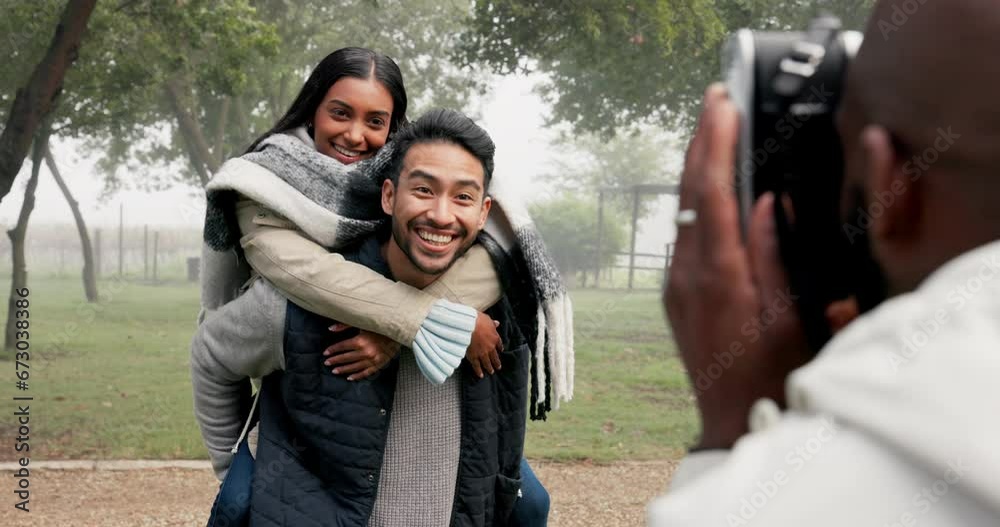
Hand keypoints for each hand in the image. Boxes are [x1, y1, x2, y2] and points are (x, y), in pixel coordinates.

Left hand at [323, 323, 399, 380]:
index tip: (325, 353)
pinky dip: (358, 376)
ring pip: (355, 367)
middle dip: (335, 360)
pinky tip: (350, 378)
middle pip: (346, 358)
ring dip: (344, 369)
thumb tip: (330, 328)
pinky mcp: (379, 364)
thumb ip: (345, 325)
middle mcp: (366, 352)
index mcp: (361, 341)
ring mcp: (373, 359)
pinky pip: (366, 372)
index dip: (333, 350)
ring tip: (334, 371)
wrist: (398, 331)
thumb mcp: (362, 323)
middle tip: (327, 363)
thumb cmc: (380, 326)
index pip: (342, 347)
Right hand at [467, 312, 502, 378]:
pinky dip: (478, 371)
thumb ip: (492, 323)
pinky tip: (480, 375)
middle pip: (494, 356)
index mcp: (494, 337)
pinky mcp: (474, 357)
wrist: (468, 326)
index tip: (500, 350)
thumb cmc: (477, 320)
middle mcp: (490, 347)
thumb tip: (497, 323)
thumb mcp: (487, 319)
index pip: (499, 344)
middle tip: (498, 367)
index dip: (499, 347)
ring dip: (489, 368)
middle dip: (496, 362)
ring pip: (487, 362)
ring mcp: (482, 353)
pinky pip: (477, 366)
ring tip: (491, 372)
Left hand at [664, 84, 810, 449]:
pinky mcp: (676, 293)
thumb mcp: (788, 317)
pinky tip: (707, 183)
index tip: (723, 105)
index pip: (712, 193)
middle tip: (712, 99)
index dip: (716, 144)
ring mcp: (675, 284)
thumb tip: (765, 204)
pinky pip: (683, 233)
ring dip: (696, 166)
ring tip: (711, 128)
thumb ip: (772, 257)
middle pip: (689, 192)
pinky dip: (695, 199)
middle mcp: (687, 274)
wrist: (733, 420)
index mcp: (719, 275)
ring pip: (683, 210)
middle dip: (700, 140)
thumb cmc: (771, 375)